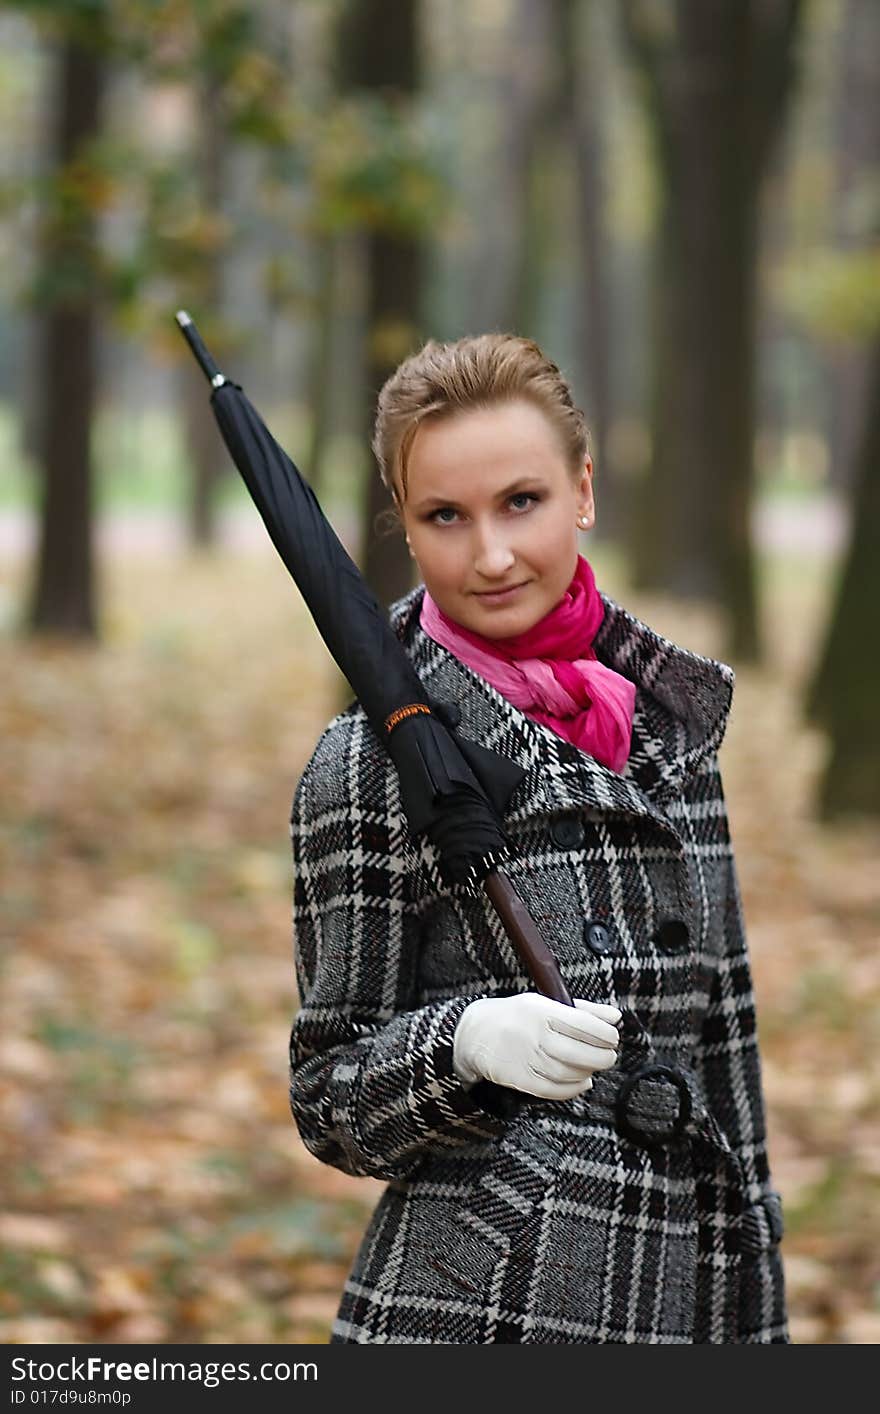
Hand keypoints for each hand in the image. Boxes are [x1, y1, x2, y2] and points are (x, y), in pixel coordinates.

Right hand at [452, 993, 620, 1099]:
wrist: (476, 1034)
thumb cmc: (516, 1016)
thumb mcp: (546, 1002)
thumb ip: (584, 1010)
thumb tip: (615, 1017)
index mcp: (543, 1011)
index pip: (585, 1024)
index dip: (606, 1034)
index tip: (612, 1037)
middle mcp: (536, 1035)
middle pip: (581, 1053)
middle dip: (603, 1057)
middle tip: (608, 1055)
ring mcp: (528, 1059)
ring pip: (570, 1073)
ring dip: (589, 1072)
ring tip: (592, 1066)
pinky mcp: (521, 1080)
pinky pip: (555, 1090)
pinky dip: (574, 1089)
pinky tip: (581, 1082)